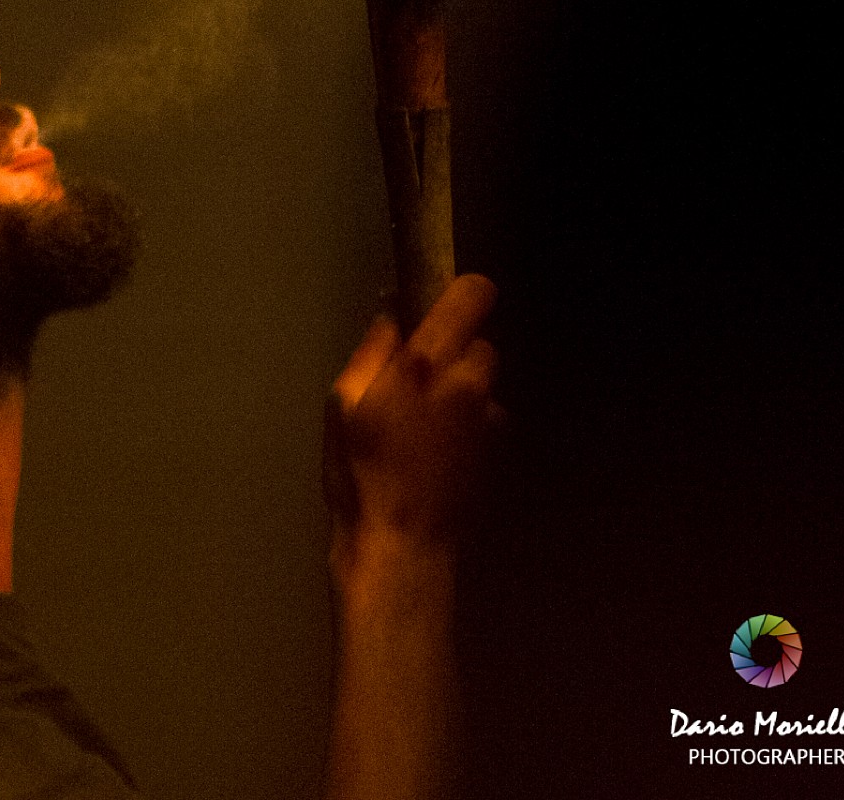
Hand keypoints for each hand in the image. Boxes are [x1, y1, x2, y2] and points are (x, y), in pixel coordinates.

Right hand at [322, 274, 500, 572]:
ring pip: (484, 386)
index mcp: (427, 363)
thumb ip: (372, 351)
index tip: (440, 310)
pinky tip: (439, 455)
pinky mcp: (500, 453)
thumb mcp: (343, 405)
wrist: (402, 549)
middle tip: (416, 385)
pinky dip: (470, 427)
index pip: (473, 296)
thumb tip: (392, 314)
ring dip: (463, 394)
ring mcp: (490, 422)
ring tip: (424, 430)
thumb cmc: (360, 475)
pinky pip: (488, 421)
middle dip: (455, 355)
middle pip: (481, 344)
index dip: (462, 295)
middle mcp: (469, 385)